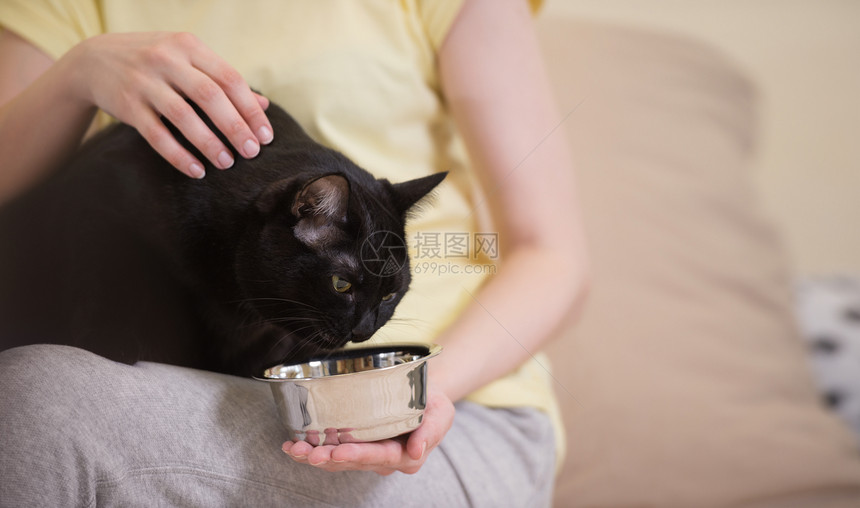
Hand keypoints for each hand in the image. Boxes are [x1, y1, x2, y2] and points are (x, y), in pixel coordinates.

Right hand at [66, 32, 272, 177]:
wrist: (93, 59)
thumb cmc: (154, 61)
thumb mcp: (187, 60)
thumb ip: (223, 80)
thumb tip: (263, 105)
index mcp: (188, 46)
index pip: (229, 78)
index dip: (251, 109)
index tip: (266, 135)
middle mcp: (166, 60)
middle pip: (210, 96)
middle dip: (236, 128)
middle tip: (252, 153)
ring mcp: (144, 82)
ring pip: (184, 116)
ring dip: (209, 143)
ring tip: (228, 163)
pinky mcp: (127, 105)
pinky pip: (156, 135)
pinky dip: (178, 155)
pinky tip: (197, 170)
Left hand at [281, 388, 454, 474]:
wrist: (424, 394)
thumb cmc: (432, 401)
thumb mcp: (442, 412)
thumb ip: (432, 430)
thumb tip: (417, 450)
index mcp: (407, 455)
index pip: (381, 456)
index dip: (359, 455)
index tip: (339, 450)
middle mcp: (384, 460)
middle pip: (354, 462)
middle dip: (330, 458)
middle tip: (310, 453)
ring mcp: (367, 455)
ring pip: (338, 461)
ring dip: (314, 457)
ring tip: (295, 450)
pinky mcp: (354, 446)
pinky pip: (331, 453)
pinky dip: (310, 450)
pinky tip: (292, 445)